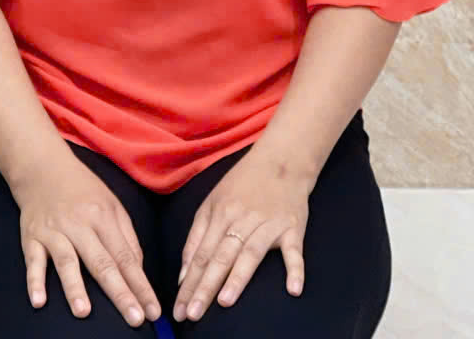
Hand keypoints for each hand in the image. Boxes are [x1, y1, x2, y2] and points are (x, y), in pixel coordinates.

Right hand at [15, 153, 160, 327]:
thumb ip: (126, 237)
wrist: (43, 167)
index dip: (140, 285)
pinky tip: (39, 301)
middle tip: (135, 319)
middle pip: (102, 262)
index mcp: (103, 217)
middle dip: (120, 292)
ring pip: (67, 261)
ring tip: (84, 312)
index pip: (126, 257)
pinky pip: (33, 260)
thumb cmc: (82, 190)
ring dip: (75, 287)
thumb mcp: (111, 204)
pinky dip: (35, 281)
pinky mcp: (32, 236)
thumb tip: (137, 271)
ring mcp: (54, 231)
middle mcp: (80, 224)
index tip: (152, 310)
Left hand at [172, 150, 310, 322]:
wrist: (281, 160)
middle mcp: (242, 218)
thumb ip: (196, 237)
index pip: (201, 255)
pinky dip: (295, 268)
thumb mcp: (212, 203)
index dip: (189, 283)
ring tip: (225, 302)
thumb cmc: (243, 185)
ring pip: (250, 252)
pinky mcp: (292, 226)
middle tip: (192, 314)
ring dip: (238, 276)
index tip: (178, 311)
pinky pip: (294, 250)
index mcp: (220, 213)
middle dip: (205, 286)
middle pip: (220, 256)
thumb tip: (184, 275)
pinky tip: (293, 289)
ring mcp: (268, 223)